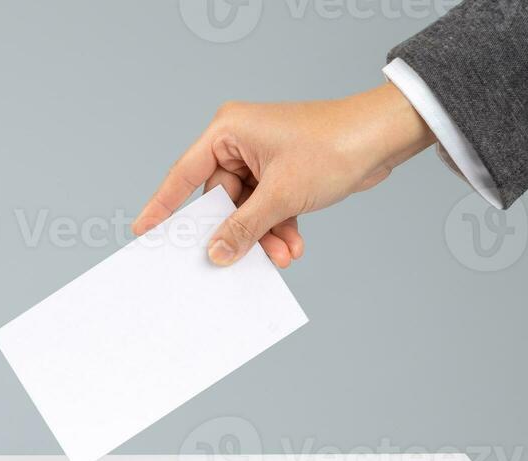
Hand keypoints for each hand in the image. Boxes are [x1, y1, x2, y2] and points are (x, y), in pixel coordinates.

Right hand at [132, 83, 434, 268]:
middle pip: (220, 201)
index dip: (163, 205)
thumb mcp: (282, 194)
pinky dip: (278, 229)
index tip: (143, 232)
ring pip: (247, 211)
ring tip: (283, 257)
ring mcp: (261, 159)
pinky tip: (293, 247)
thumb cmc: (335, 145)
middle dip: (238, 233)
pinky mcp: (282, 174)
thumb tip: (216, 253)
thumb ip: (243, 226)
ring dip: (263, 237)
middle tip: (239, 263)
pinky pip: (267, 209)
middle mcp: (240, 142)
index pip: (185, 174)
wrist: (383, 138)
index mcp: (229, 131)